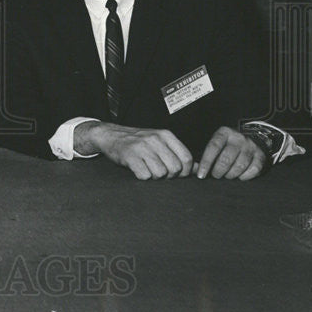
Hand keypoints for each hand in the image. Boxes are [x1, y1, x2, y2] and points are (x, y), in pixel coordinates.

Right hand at [77, 121, 193, 179]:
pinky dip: (143, 177)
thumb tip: (200, 167)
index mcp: (165, 135)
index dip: (185, 171)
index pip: (186, 158)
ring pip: (161, 173)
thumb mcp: (160, 142)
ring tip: (148, 169)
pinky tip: (138, 169)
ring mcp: (142, 147)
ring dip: (155, 177)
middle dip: (169, 176)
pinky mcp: (130, 156)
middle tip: (160, 172)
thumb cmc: (139, 142)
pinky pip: (145, 175)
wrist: (111, 135)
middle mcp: (155, 139)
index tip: (177, 174)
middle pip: (175, 168)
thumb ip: (178, 153)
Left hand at [196, 126, 266, 179]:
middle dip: (218, 171)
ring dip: (231, 174)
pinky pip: (253, 169)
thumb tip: (197, 170)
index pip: (213, 147)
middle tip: (216, 175)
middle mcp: (238, 138)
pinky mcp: (261, 155)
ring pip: (240, 165)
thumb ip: (208, 153)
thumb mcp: (218, 142)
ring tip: (227, 175)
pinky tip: (240, 176)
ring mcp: (251, 146)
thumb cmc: (227, 144)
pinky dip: (245, 176)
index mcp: (224, 133)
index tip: (201, 175)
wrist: (251, 138)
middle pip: (226, 158)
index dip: (206, 163)